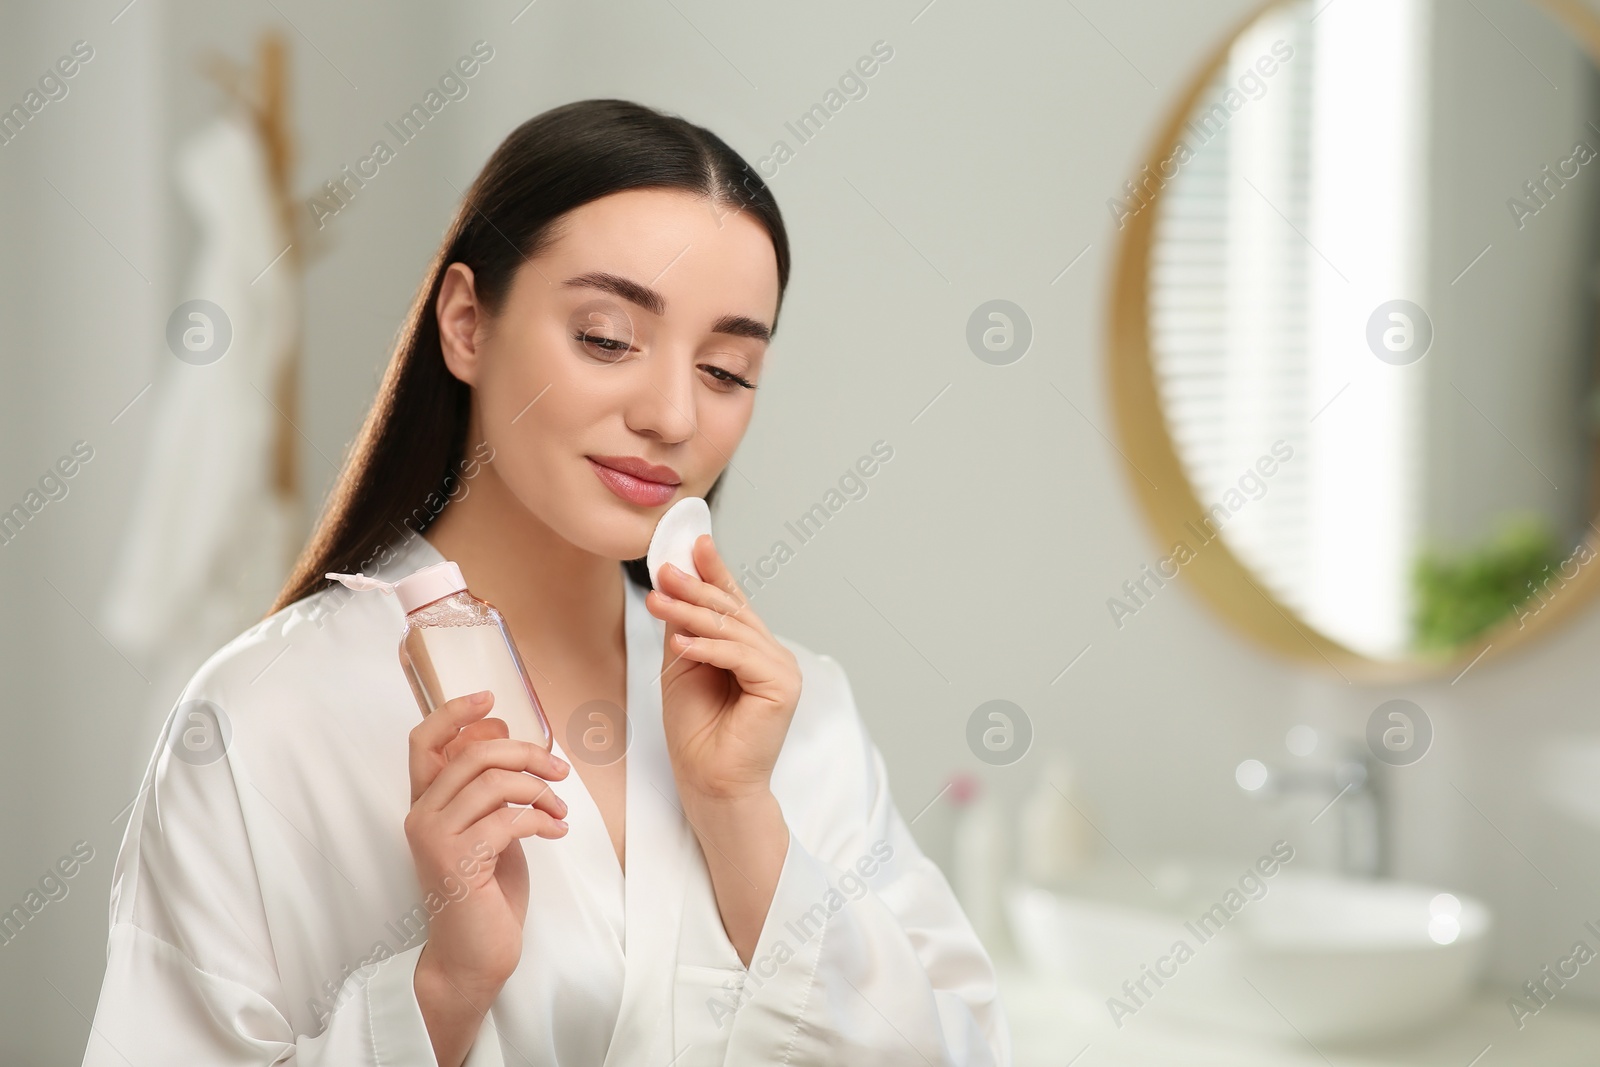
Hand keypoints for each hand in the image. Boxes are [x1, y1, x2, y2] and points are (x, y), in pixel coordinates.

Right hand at [404, 690, 570, 998]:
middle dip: (526, 753)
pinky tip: (556, 832)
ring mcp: (436, 838)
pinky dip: (542, 819)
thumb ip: (490, 794)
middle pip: (473, 754)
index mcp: (426, 804)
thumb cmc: (485, 894)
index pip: (423, 741)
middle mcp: (422, 816)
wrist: (473, 957)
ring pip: (494, 782)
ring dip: (540, 790)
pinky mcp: (458, 861)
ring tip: (560, 811)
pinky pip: (508, 818)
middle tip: (559, 770)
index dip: (454, 712)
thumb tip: (515, 751)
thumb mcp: (488, 831)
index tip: (490, 698)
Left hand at [646, 534, 802, 802]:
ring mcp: (781, 669)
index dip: (714, 570)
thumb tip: (675, 585)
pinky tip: (682, 643)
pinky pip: (741, 656)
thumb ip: (685, 628)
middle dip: (694, 587)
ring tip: (658, 601)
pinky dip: (710, 648)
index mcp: (751, 648)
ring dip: (691, 613)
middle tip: (663, 570)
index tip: (693, 542)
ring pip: (732, 630)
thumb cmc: (696, 732)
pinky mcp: (782, 686)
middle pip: (730, 610)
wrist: (708, 782)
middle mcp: (771, 654)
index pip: (732, 602)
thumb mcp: (682, 667)